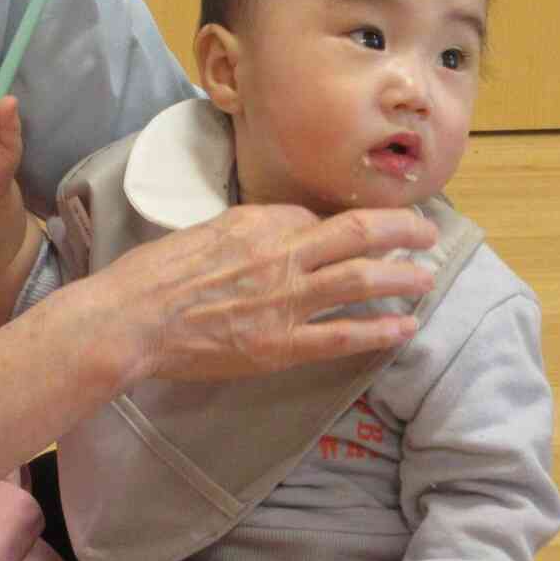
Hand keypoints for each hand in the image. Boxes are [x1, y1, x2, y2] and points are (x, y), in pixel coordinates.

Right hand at [101, 203, 438, 382]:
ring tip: (427, 278)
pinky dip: (379, 330)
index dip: (343, 224)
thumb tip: (271, 235)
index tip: (362, 230)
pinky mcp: (281, 344)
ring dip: (402, 277)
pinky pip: (343, 335)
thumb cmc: (153, 276)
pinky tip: (404, 329)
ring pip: (362, 279)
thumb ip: (245, 233)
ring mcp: (286, 300)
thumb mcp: (203, 232)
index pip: (316, 216)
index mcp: (259, 221)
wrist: (132, 320)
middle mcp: (282, 254)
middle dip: (402, 231)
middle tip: (427, 234)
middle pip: (360, 233)